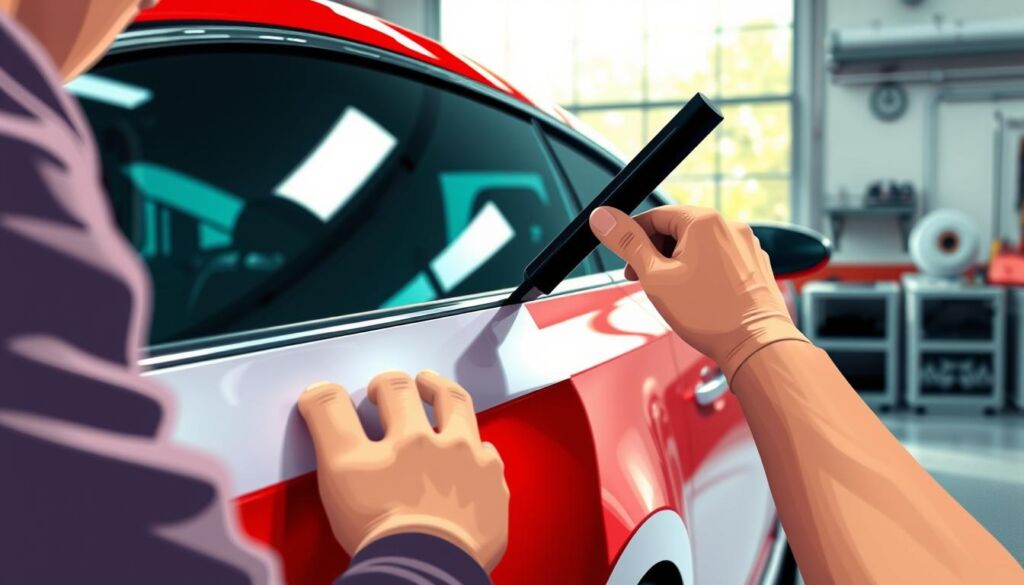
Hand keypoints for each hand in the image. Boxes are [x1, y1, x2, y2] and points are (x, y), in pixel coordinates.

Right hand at [298, 370, 508, 570]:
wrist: (428, 568)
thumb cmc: (382, 531)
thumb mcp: (338, 474)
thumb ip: (329, 425)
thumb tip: (318, 392)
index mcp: (400, 437)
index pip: (366, 398)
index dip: (353, 391)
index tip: (340, 394)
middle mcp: (437, 442)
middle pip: (422, 395)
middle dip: (405, 384)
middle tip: (403, 384)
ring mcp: (470, 463)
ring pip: (461, 412)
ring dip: (446, 396)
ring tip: (440, 393)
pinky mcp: (492, 488)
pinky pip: (490, 457)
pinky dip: (479, 451)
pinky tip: (474, 453)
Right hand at [588, 205, 806, 380]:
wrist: (756, 344)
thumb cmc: (708, 314)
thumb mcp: (655, 277)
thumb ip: (627, 243)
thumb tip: (602, 217)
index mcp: (704, 221)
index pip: (655, 216)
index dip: (634, 238)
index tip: (625, 259)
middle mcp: (729, 225)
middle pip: (679, 229)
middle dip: (656, 252)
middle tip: (644, 280)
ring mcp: (746, 244)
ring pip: (699, 245)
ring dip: (678, 263)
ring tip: (672, 293)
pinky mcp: (755, 263)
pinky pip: (720, 258)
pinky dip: (702, 271)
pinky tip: (697, 297)